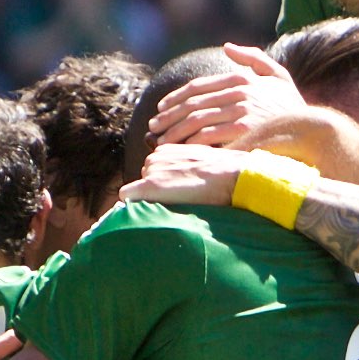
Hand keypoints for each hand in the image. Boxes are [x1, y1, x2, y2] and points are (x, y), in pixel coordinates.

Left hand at [122, 144, 251, 206]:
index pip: (155, 169)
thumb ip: (187, 166)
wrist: (231, 175)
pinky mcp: (150, 185)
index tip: (178, 191)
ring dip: (150, 196)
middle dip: (156, 189)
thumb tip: (185, 180)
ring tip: (174, 202)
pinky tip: (146, 210)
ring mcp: (151, 171)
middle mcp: (155, 156)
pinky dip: (132, 203)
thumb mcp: (204, 161)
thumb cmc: (225, 173)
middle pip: (145, 178)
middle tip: (178, 198)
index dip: (164, 183)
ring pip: (139, 188)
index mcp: (168, 149)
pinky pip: (127, 195)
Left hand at [149, 43, 307, 146]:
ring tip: (162, 143)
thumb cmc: (293, 107)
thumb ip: (254, 59)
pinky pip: (209, 136)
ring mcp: (241, 111)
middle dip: (169, 117)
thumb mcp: (278, 76)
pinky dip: (191, 143)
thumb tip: (229, 47)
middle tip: (154, 128)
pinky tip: (182, 150)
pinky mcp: (243, 131)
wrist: (314, 130)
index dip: (176, 98)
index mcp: (241, 78)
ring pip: (196, 120)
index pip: (198, 87)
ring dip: (175, 132)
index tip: (162, 109)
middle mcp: (238, 91)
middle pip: (192, 103)